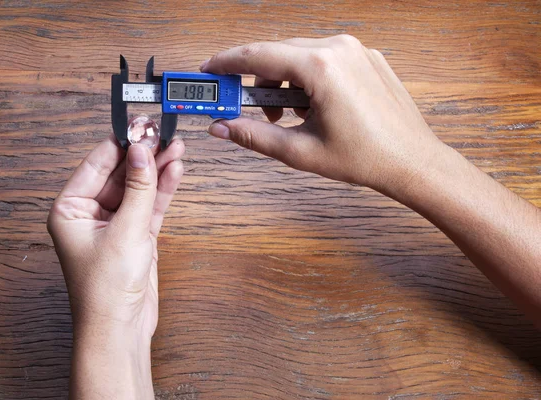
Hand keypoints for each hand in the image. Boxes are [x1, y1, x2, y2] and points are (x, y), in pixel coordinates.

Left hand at [47, 136, 183, 398]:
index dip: (122, 143)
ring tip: (176, 145)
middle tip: (164, 131)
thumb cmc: (106, 290)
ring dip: (157, 168)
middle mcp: (90, 213)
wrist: (121, 329)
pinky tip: (175, 169)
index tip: (142, 125)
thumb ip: (137, 189)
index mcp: (70, 209)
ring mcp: (115, 223)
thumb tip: (143, 151)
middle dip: (144, 154)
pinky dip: (162, 189)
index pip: (97, 164)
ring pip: (138, 187)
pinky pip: (150, 204)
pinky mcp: (135, 234)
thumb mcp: (125, 232)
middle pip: (120, 172)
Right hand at [202, 35, 442, 195]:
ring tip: (289, 117)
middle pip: (278, 53)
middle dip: (258, 81)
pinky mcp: (366, 57)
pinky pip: (324, 58)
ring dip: (284, 81)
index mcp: (321, 67)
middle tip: (249, 110)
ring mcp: (356, 50)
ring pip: (300, 55)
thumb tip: (221, 127)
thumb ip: (253, 136)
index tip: (209, 70)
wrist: (412, 161)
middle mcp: (339, 48)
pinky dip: (308, 78)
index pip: (258, 55)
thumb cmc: (364, 158)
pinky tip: (313, 107)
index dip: (227, 63)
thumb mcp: (300, 150)